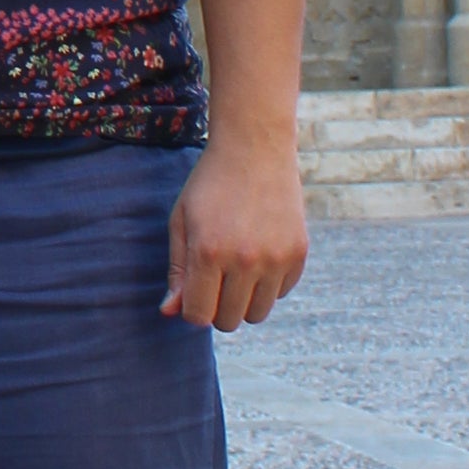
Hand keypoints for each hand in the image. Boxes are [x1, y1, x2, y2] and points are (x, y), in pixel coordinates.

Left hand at [162, 134, 307, 329]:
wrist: (255, 148)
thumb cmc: (210, 186)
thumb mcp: (182, 222)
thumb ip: (177, 270)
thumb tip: (170, 313)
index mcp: (208, 253)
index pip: (199, 316)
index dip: (192, 308)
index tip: (193, 289)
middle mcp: (244, 260)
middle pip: (229, 320)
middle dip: (217, 307)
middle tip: (215, 277)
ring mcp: (276, 258)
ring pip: (257, 314)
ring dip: (244, 300)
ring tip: (236, 269)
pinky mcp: (298, 253)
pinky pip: (280, 293)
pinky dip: (268, 284)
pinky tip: (259, 254)